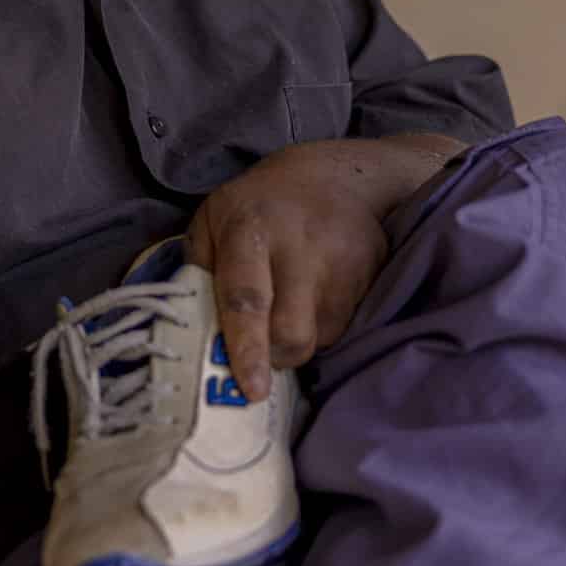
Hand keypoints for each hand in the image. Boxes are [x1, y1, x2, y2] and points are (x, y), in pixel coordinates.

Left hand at [185, 132, 463, 402]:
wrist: (337, 176)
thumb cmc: (259, 204)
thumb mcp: (213, 219)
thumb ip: (199, 269)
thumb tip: (193, 327)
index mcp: (248, 230)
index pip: (246, 298)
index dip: (247, 347)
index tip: (251, 388)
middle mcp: (299, 245)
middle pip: (293, 332)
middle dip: (276, 357)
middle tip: (262, 349)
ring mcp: (342, 260)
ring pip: (322, 336)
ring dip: (302, 339)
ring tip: (291, 307)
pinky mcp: (372, 272)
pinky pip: (347, 325)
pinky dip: (326, 325)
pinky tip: (317, 297)